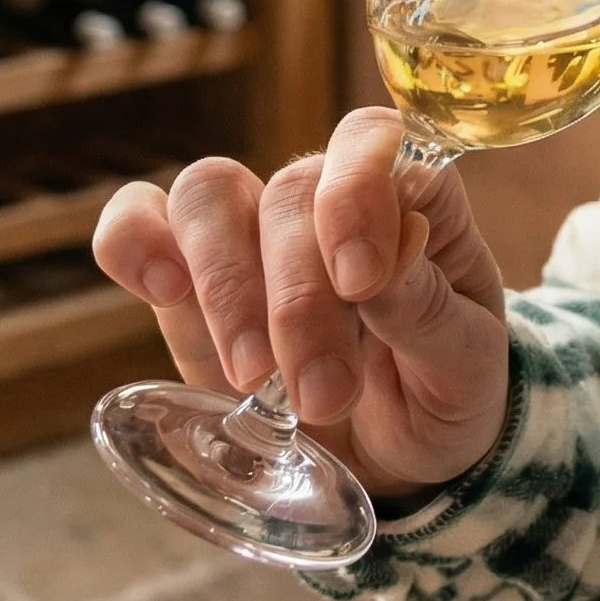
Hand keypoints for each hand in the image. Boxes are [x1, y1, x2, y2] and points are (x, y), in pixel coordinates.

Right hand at [92, 107, 508, 497]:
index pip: (372, 141)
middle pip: (290, 191)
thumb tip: (389, 258)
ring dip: (225, 285)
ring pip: (209, 194)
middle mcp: (325, 201)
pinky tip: (159, 289)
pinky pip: (139, 224)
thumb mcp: (465, 360)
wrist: (400, 459)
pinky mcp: (188, 285)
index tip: (361, 281)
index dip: (357, 196)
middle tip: (324, 395)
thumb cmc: (446, 389)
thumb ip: (428, 306)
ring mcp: (252, 237)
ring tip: (252, 377)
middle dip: (300, 297)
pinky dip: (133, 242)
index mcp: (411, 199)